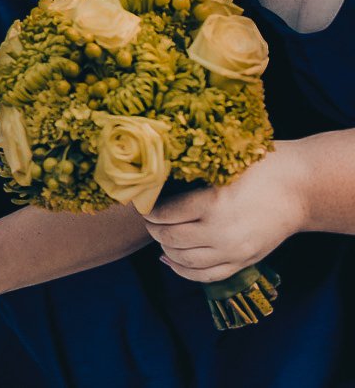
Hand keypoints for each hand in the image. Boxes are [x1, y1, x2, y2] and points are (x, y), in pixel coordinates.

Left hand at [143, 141, 308, 282]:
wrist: (300, 190)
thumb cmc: (260, 168)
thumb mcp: (221, 166)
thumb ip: (191, 177)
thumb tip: (153, 179)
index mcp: (212, 203)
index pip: (164, 214)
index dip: (148, 209)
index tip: (142, 203)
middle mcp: (220, 232)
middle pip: (170, 239)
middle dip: (153, 229)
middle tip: (149, 219)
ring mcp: (233, 251)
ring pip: (185, 260)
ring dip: (166, 249)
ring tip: (160, 236)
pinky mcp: (244, 262)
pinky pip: (206, 276)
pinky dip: (183, 271)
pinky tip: (170, 260)